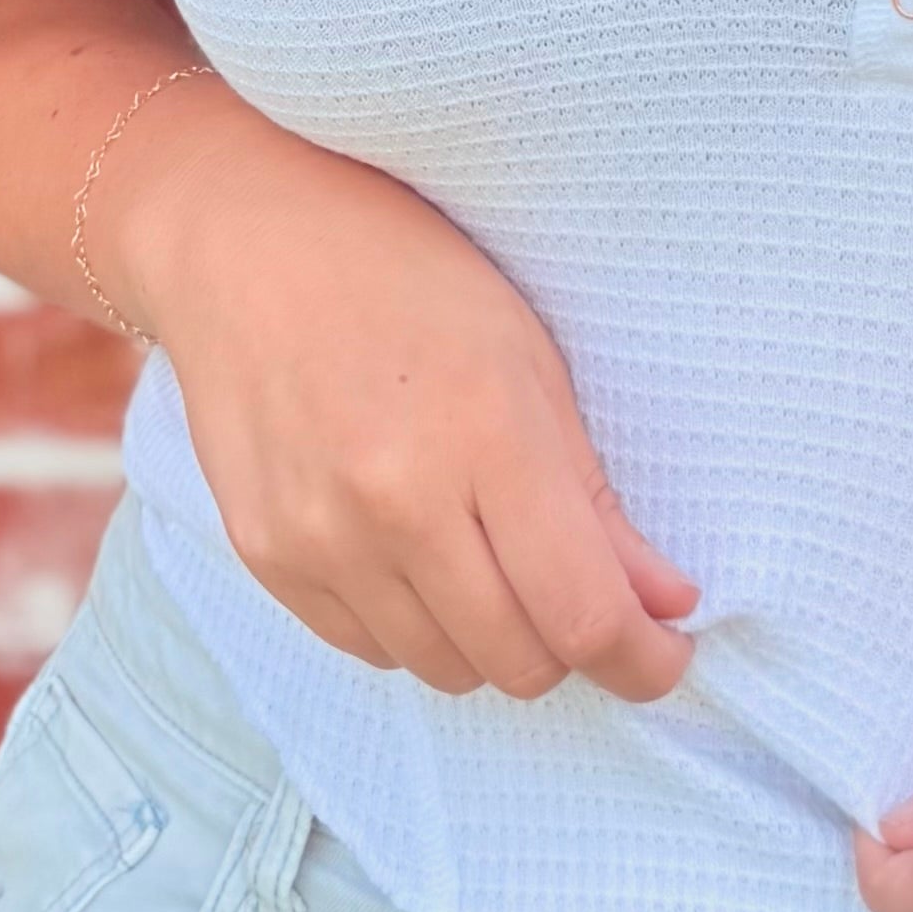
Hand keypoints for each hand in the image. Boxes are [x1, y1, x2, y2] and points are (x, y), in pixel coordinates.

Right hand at [107, 98, 700, 705]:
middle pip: (517, 662)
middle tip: (577, 589)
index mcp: (483, 437)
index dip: (642, 660)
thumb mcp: (528, 359)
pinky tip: (418, 554)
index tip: (665, 654)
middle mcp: (395, 504)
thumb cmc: (405, 276)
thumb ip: (594, 498)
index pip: (581, 613)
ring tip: (490, 557)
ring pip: (444, 669)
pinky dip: (414, 627)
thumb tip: (666, 603)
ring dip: (489, 639)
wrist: (247, 242)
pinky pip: (369, 650)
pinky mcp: (266, 557)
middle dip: (568, 644)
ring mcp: (319, 539)